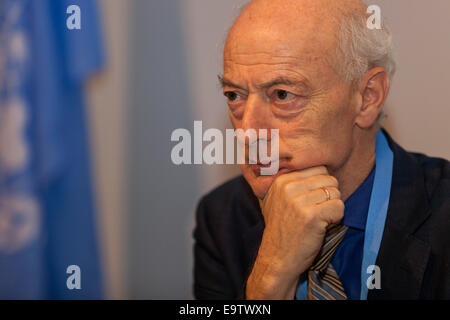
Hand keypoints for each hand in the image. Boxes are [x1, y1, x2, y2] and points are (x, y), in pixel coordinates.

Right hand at [245, 166, 343, 298]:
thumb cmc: (281, 229)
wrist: (277, 258)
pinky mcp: (312, 216)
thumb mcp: (274, 199)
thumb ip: (287, 181)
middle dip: (329, 196)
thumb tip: (309, 164)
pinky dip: (336, 218)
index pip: (318, 168)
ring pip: (336, 192)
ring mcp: (299, 201)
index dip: (321, 185)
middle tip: (318, 211)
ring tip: (319, 219)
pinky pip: (339, 207)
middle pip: (329, 178)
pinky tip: (322, 226)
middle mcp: (288, 187)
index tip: (312, 201)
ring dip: (333, 208)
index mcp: (281, 180)